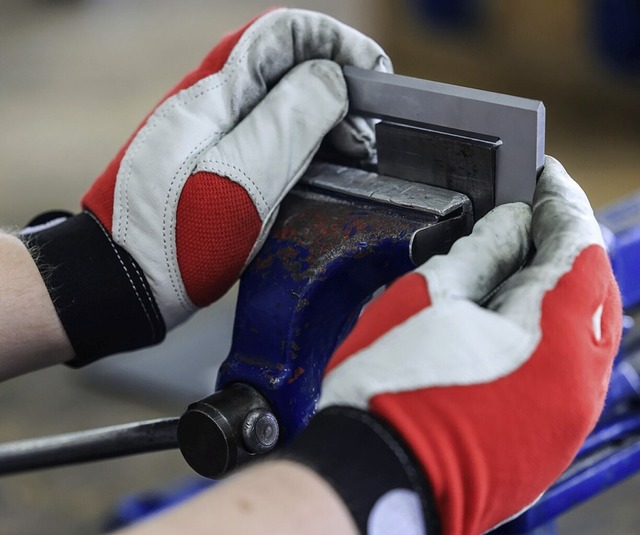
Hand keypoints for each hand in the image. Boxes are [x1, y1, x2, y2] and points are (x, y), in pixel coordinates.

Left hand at [23, 9, 389, 363]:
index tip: (374, 78)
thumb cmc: (176, 237)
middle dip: (338, 88)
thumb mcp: (241, 179)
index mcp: (216, 91)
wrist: (124, 280)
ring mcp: (212, 130)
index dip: (337, 44)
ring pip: (282, 101)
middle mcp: (213, 100)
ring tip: (353, 155)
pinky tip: (320, 171)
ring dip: (325, 119)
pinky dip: (304, 144)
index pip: (286, 32)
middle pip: (288, 65)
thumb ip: (290, 121)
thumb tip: (331, 78)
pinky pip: (269, 135)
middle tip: (365, 138)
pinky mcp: (215, 160)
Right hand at [288, 157, 621, 533]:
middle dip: (565, 243)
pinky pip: (568, 365)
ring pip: (584, 328)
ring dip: (559, 287)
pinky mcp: (550, 436)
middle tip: (532, 212)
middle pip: (592, 287)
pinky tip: (514, 314)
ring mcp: (569, 413)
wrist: (375, 476)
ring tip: (520, 257)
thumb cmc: (392, 389)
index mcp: (553, 335)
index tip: (544, 177)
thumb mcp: (428, 298)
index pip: (577, 247)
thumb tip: (510, 224)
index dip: (561, 202)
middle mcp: (579, 378)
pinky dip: (551, 329)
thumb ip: (481, 253)